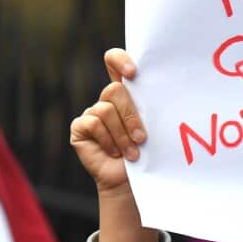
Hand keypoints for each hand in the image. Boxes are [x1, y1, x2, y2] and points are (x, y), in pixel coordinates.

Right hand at [71, 49, 143, 193]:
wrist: (130, 181)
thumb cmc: (145, 154)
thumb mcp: (151, 128)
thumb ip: (149, 108)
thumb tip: (162, 91)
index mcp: (125, 93)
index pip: (114, 61)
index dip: (120, 60)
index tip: (133, 73)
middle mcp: (106, 100)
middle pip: (114, 90)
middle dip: (131, 116)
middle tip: (142, 138)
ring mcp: (91, 113)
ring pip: (105, 110)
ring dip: (122, 135)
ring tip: (132, 153)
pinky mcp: (79, 128)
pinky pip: (93, 124)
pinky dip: (108, 140)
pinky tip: (114, 153)